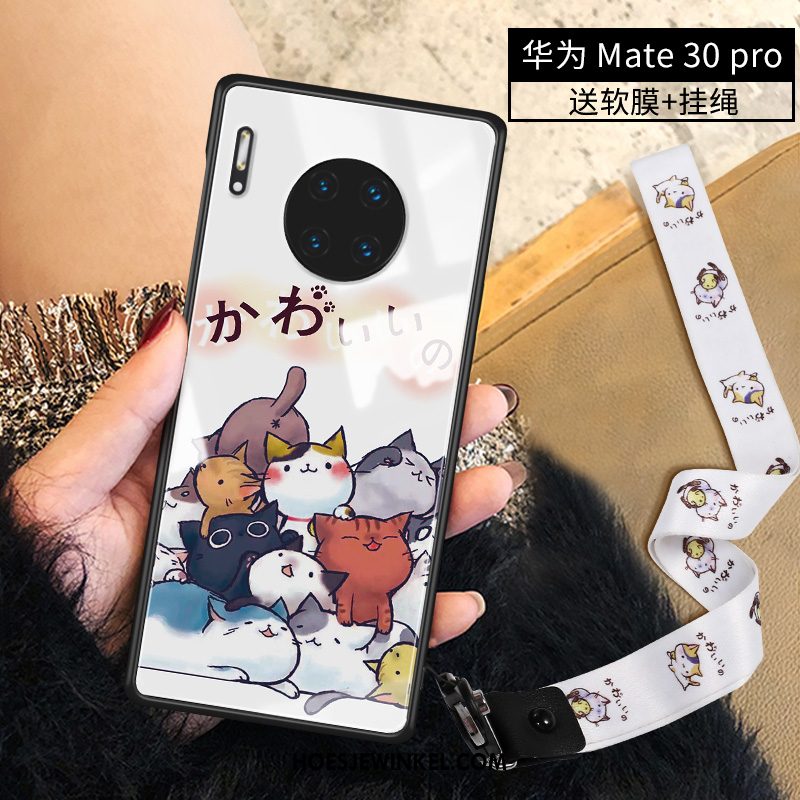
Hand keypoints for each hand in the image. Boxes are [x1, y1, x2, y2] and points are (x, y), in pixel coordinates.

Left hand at [10, 300, 523, 716]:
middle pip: (359, 476)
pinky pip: (365, 625)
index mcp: (223, 469)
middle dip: (425, 440)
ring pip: (377, 542)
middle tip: (478, 404)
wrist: (47, 677)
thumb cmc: (52, 571)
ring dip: (440, 515)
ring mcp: (284, 575)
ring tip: (486, 484)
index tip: (411, 354)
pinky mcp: (292, 634)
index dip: (361, 386)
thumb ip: (131, 404)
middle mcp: (265, 518)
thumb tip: (177, 320)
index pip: (306, 420)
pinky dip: (416, 620)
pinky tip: (454, 602)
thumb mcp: (78, 475)